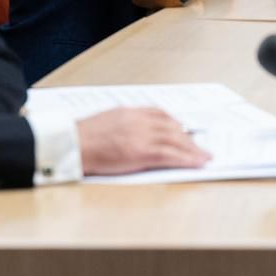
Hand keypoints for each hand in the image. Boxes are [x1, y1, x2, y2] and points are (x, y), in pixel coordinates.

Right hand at [77, 107, 210, 175]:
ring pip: (176, 141)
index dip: (175, 123)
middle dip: (188, 138)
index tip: (183, 130)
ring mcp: (142, 136)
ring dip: (193, 150)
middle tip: (200, 146)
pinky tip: (196, 163)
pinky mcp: (142, 153)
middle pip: (172, 128)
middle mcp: (139, 121)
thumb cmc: (81, 137)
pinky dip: (187, 159)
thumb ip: (122, 124)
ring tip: (204, 157)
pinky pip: (170, 156)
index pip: (160, 114)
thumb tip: (132, 132)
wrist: (71, 144)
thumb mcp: (105, 121)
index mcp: (130, 112)